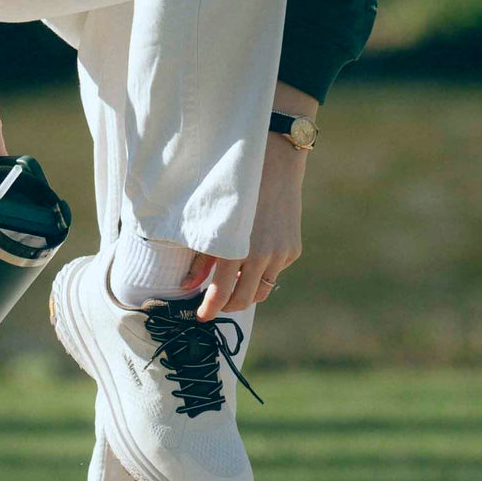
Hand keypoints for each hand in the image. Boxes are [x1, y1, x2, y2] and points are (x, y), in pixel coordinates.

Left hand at [185, 135, 305, 318]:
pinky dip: (261, 271)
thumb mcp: (212, 220)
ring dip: (246, 291)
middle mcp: (261, 255)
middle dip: (229, 305)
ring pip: (262, 289)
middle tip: (217, 302)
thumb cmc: (234, 188)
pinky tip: (253, 254)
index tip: (202, 315)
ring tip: (233, 281)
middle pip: (245, 300)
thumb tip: (189, 285)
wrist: (274, 165)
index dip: (210, 308)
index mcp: (236, 248)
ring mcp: (281, 254)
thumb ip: (201, 256)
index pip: (222, 293)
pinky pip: (275, 271)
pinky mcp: (293, 250)